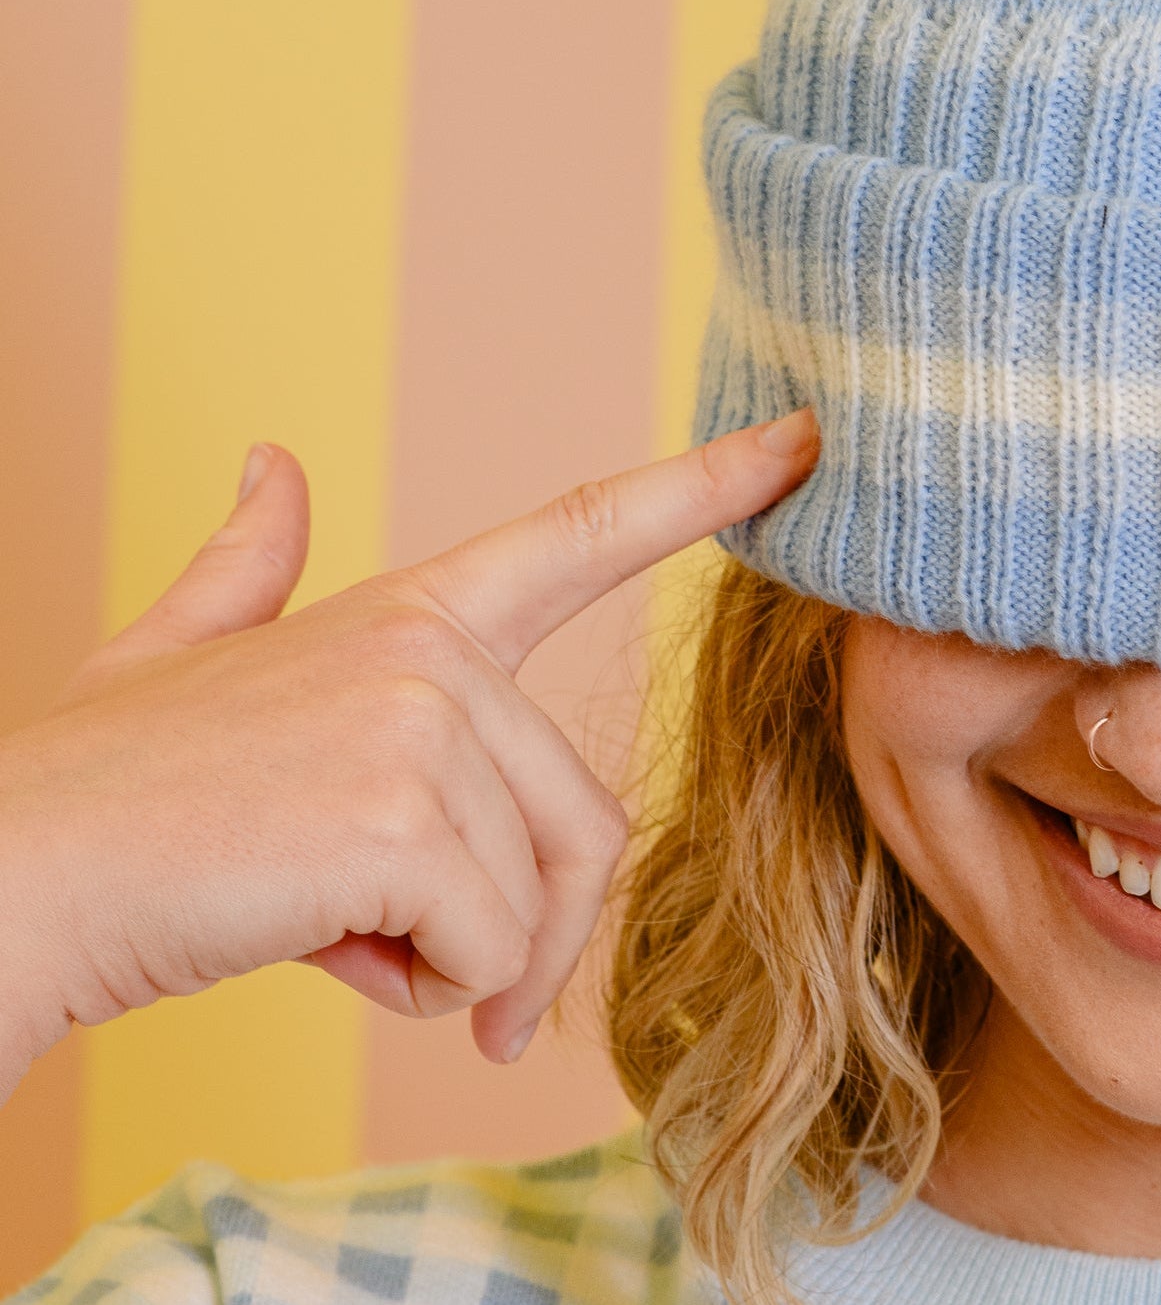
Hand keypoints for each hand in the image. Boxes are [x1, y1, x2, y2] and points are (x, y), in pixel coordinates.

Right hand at [0, 411, 817, 1097]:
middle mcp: (435, 649)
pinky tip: (323, 951)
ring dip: (457, 962)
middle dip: (527, 926)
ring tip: (343, 937)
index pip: (586, 529)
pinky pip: (488, 948)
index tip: (806, 444)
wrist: (9, 884)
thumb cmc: (99, 790)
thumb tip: (273, 461)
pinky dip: (422, 991)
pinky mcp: (401, 817)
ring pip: (537, 895)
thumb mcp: (180, 657)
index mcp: (410, 610)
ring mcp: (422, 723)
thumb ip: (250, 564)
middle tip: (429, 969)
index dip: (706, 482)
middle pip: (583, 816)